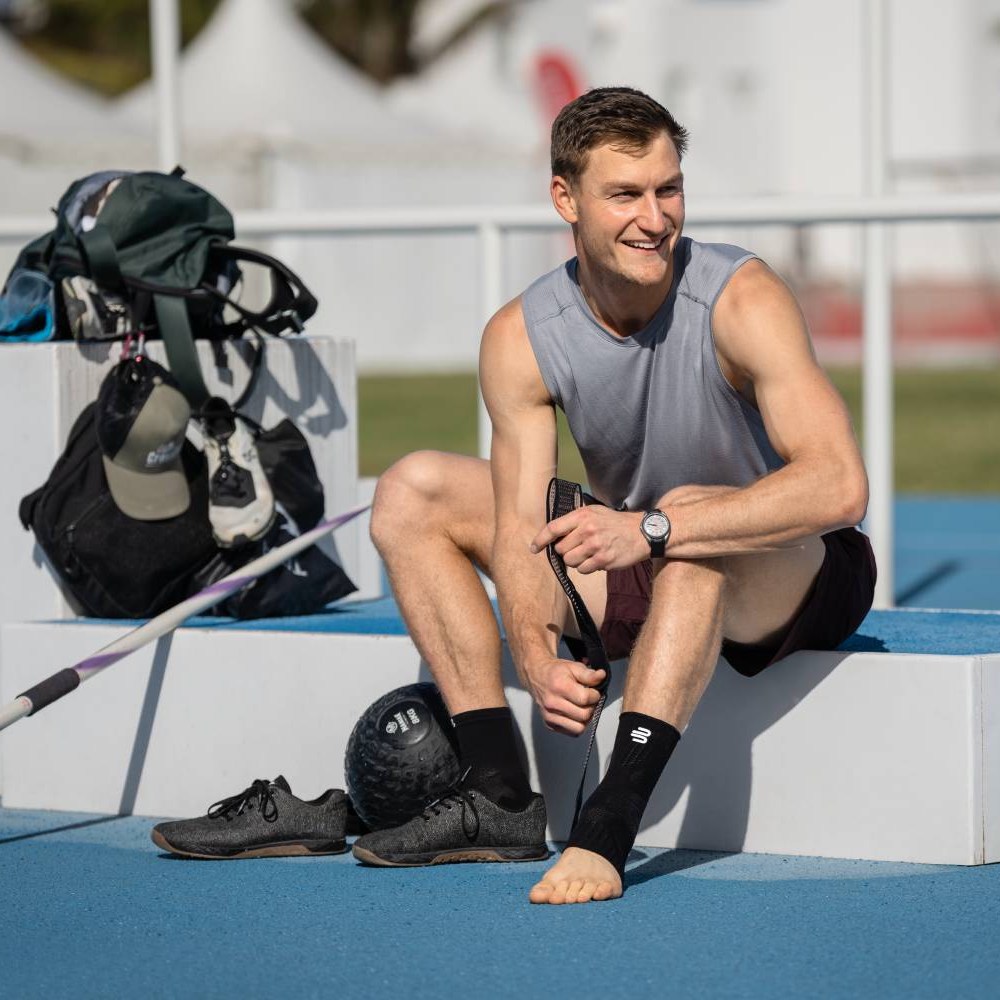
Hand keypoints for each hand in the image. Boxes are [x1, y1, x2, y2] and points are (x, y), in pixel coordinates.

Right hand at [524, 656, 606, 735]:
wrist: (536, 676)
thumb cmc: (555, 672)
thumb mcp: (573, 667)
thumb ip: (588, 674)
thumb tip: (601, 676)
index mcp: (559, 687)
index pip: (586, 699)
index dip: (595, 695)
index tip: (593, 691)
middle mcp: (552, 703)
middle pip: (584, 715)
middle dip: (591, 707)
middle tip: (589, 699)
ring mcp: (549, 716)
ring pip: (578, 728)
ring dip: (585, 719)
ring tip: (582, 707)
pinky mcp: (549, 724)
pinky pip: (571, 732)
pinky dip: (576, 724)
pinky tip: (575, 713)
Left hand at [530, 506, 645, 572]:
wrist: (642, 532)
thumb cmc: (615, 523)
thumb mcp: (595, 512)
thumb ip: (575, 520)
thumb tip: (554, 534)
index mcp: (582, 516)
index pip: (553, 528)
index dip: (540, 539)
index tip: (533, 548)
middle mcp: (587, 530)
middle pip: (561, 549)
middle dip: (566, 551)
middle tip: (578, 547)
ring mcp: (595, 546)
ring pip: (570, 562)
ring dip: (576, 561)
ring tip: (589, 553)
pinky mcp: (603, 560)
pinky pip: (583, 570)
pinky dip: (587, 567)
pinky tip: (597, 559)